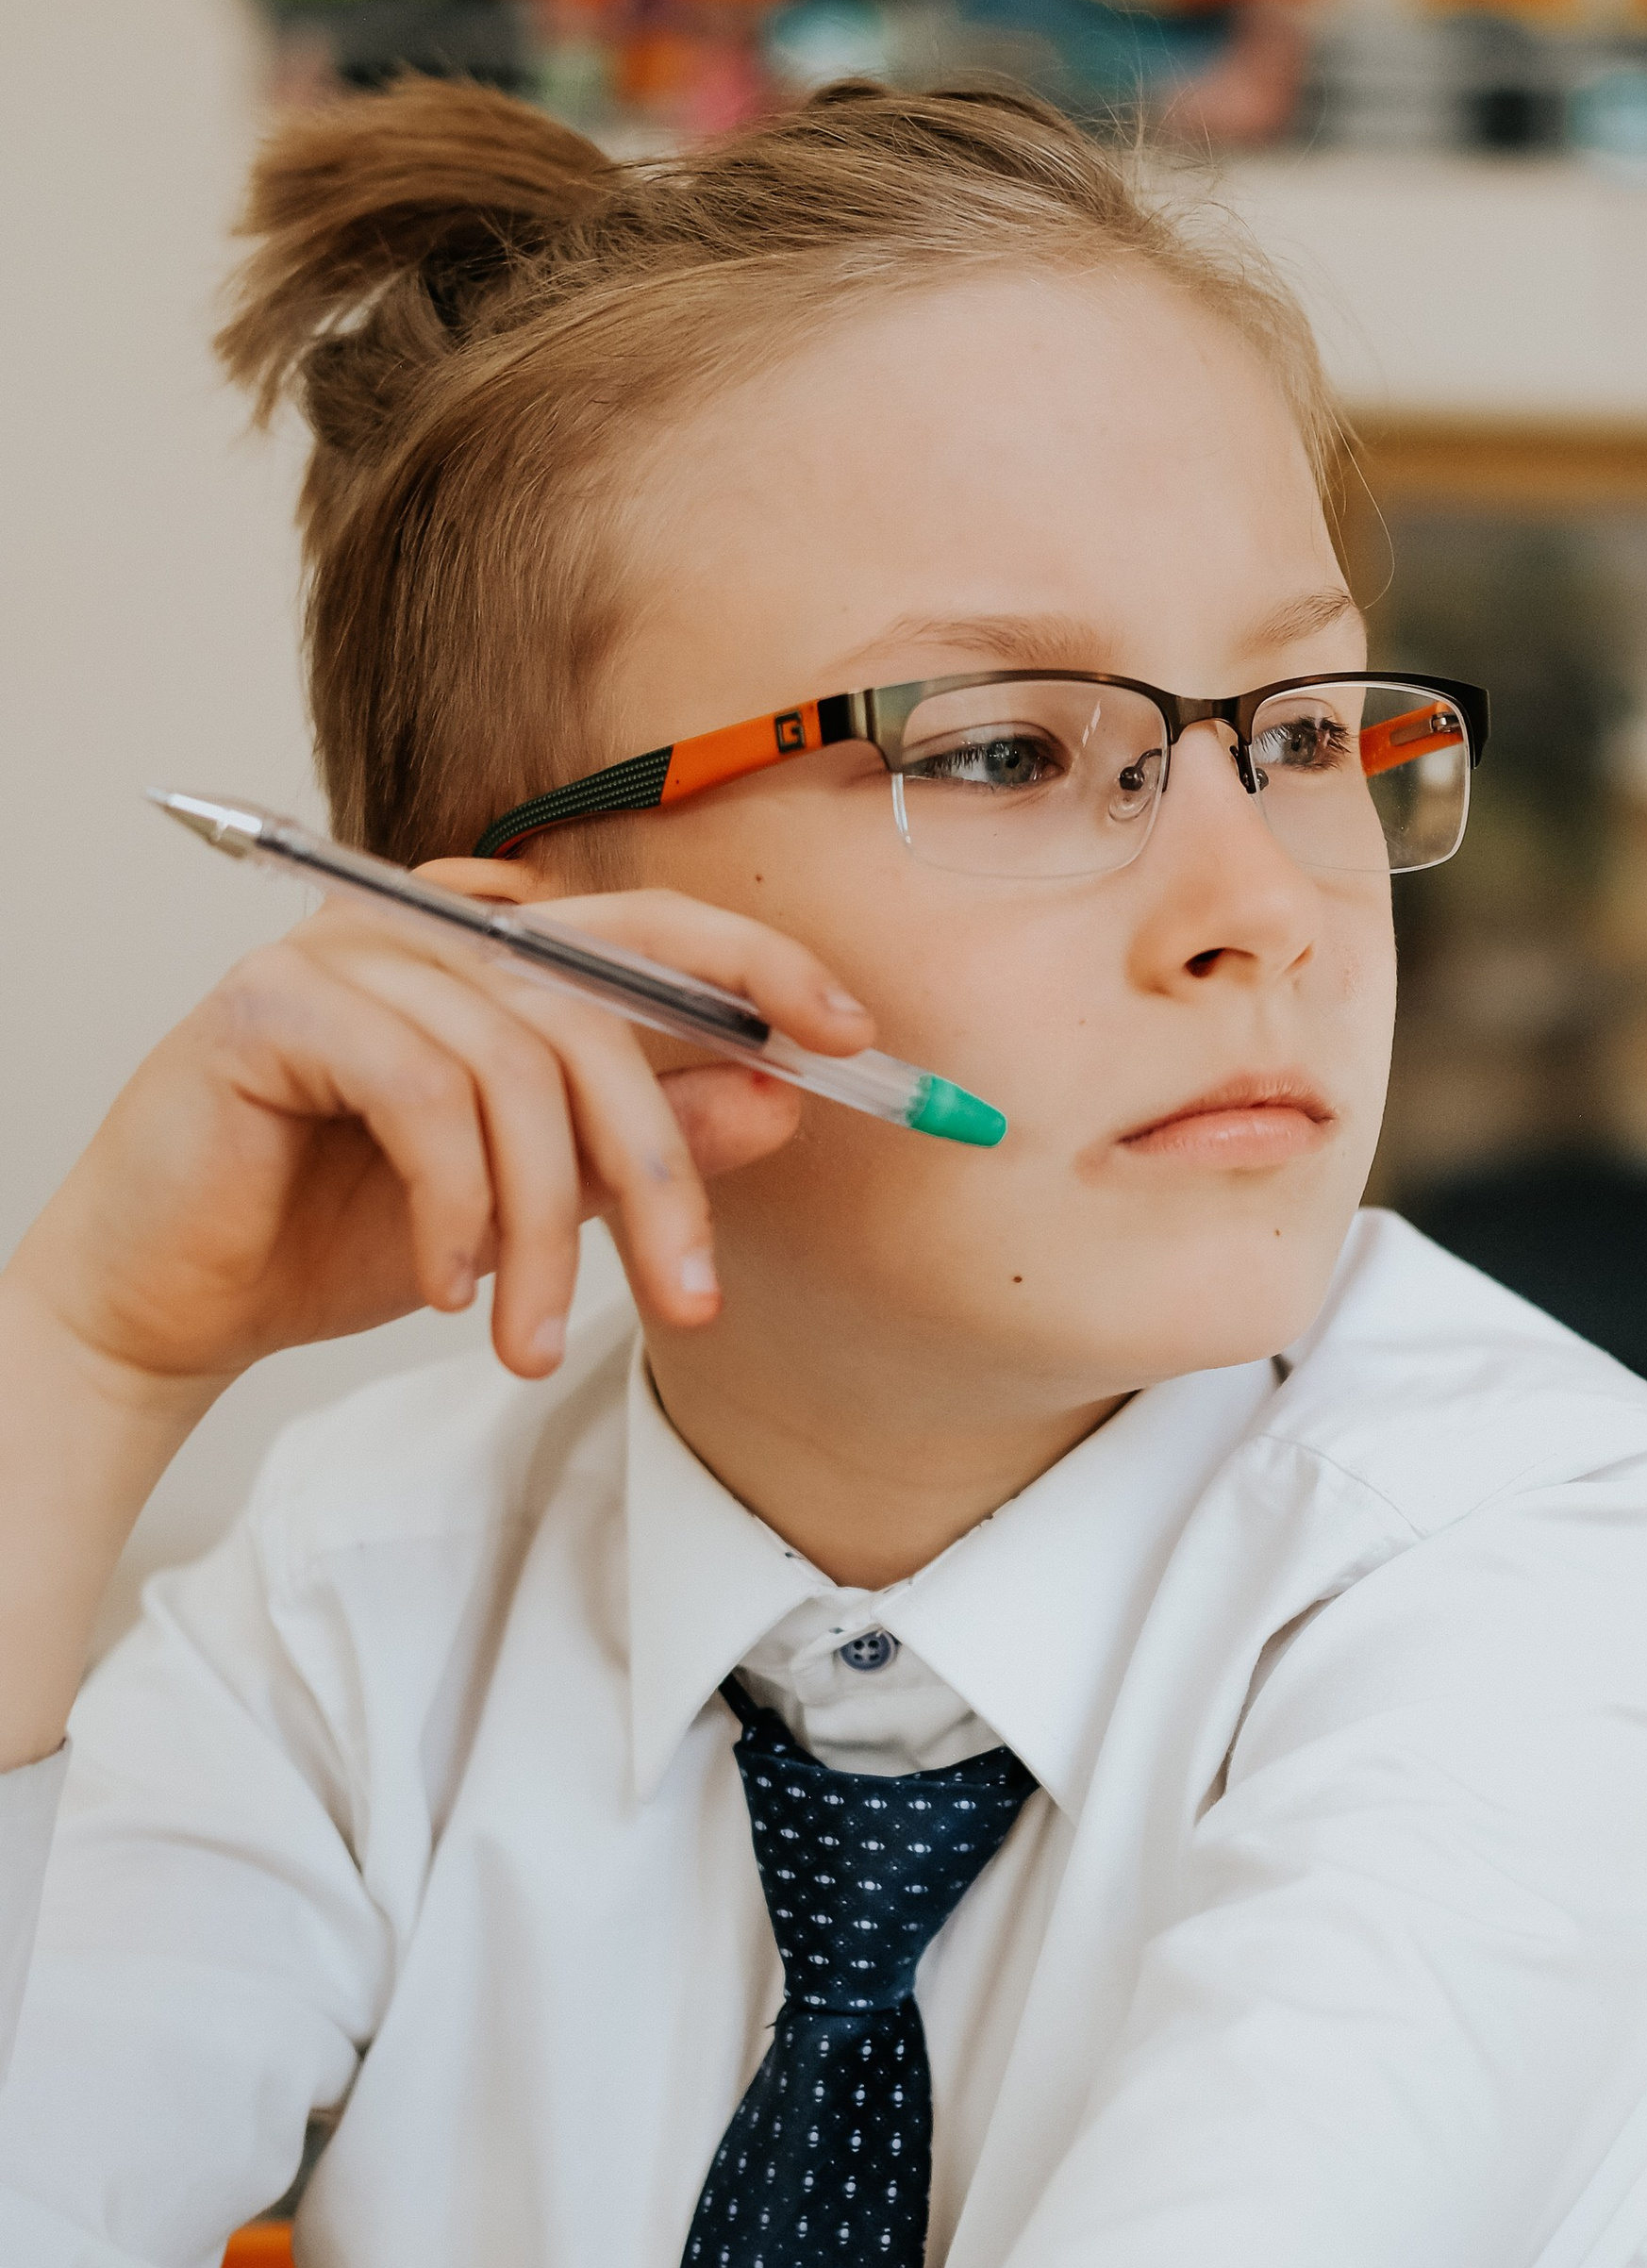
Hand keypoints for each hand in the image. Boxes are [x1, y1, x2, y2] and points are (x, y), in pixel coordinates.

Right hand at [9, 865, 867, 1397]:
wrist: (174, 1297)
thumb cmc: (340, 1233)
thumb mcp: (531, 1195)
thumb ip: (642, 1139)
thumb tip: (779, 1099)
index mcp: (496, 952)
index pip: (653, 930)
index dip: (760, 970)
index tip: (853, 1041)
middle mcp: (427, 928)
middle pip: (602, 1016)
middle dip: (666, 1173)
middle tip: (694, 1302)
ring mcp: (346, 951)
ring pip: (519, 1075)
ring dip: (547, 1231)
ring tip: (531, 1338)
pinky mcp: (274, 1004)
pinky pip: (423, 1100)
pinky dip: (455, 1210)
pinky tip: (444, 1288)